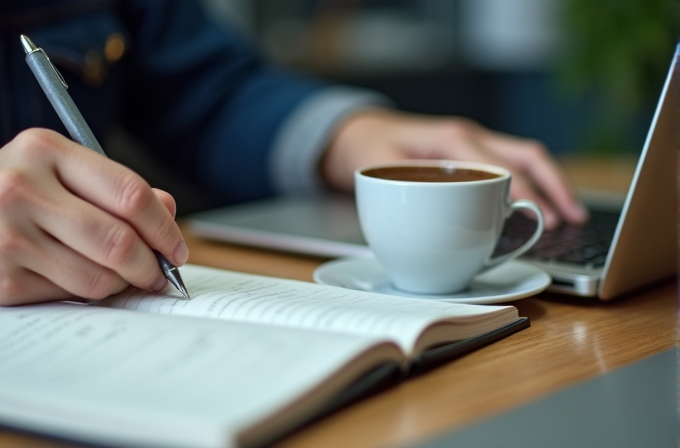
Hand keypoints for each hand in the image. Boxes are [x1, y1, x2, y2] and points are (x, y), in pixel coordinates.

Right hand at [0, 128, 188, 305]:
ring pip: (98, 277)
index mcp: (45, 151)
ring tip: (123, 276)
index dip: (164, 228)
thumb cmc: (18, 188)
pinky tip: (81, 277)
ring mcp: (7, 236)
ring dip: (122, 283)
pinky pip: (68, 295)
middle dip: (151, 266)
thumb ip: (116, 187)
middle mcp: (22, 189)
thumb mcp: (61, 169)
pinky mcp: (1, 279)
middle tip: (161, 274)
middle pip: (119, 241)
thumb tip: (168, 210)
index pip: (130, 194)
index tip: (176, 248)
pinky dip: (87, 293)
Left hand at [321, 109, 587, 228]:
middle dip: (554, 187)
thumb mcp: (377, 173)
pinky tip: (543, 205)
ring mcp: (474, 142)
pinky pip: (512, 164)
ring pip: (525, 156)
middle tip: (572, 220)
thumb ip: (408, 198)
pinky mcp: (473, 153)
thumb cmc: (368, 151)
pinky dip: (533, 184)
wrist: (358, 132)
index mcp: (449, 139)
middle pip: (526, 154)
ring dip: (551, 184)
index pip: (499, 166)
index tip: (545, 221)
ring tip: (571, 215)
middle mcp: (469, 136)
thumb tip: (443, 232)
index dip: (525, 194)